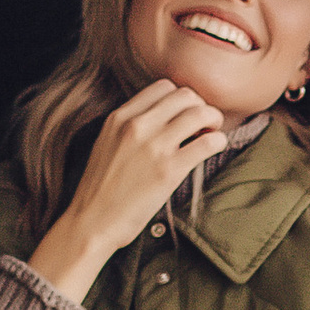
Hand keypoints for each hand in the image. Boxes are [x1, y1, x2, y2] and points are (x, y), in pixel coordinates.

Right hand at [26, 80, 228, 299]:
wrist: (91, 222)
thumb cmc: (99, 190)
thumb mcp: (106, 144)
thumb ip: (129, 127)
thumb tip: (161, 119)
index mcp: (120, 117)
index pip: (163, 87)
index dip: (180, 99)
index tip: (183, 115)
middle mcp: (138, 125)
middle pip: (186, 95)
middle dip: (199, 106)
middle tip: (202, 126)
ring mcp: (154, 146)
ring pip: (201, 112)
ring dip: (213, 120)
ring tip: (210, 135)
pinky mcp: (170, 170)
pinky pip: (209, 141)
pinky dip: (218, 141)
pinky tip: (214, 149)